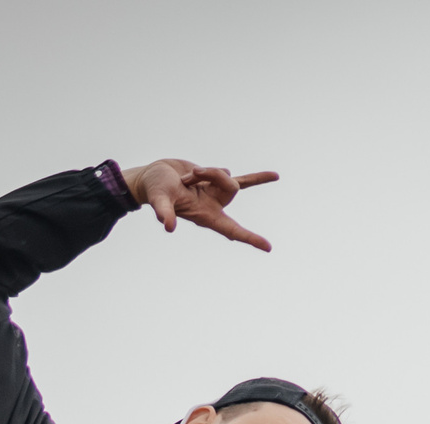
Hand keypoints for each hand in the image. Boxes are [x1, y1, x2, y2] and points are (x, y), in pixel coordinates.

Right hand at [124, 160, 279, 249]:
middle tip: (188, 178)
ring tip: (187, 176)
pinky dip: (257, 178)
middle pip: (231, 188)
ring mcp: (217, 194)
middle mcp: (215, 207)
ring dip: (208, 171)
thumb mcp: (159, 199)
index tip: (268, 247)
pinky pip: (242, 180)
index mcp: (205, 216)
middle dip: (213, 175)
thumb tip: (168, 226)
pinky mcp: (216, 181)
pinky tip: (275, 177)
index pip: (232, 230)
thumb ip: (164, 212)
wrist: (155, 177)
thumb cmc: (155, 190)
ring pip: (228, 177)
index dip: (250, 238)